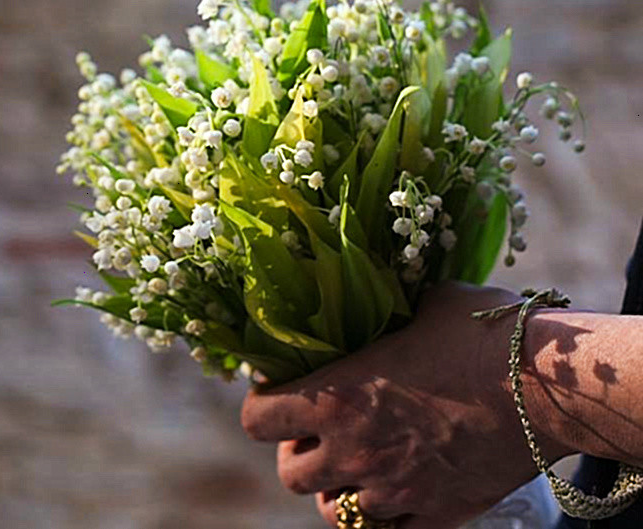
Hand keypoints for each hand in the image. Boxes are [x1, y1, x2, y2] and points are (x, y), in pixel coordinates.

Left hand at [240, 282, 570, 527]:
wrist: (547, 385)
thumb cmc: (482, 333)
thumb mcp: (426, 304)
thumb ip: (391, 310)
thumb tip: (388, 299)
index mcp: (339, 394)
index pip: (258, 418)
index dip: (263, 404)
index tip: (281, 392)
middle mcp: (354, 448)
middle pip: (289, 473)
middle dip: (299, 451)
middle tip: (324, 430)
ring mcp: (392, 489)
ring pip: (333, 510)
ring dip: (338, 485)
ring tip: (362, 459)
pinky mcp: (435, 513)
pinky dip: (384, 511)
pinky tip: (402, 482)